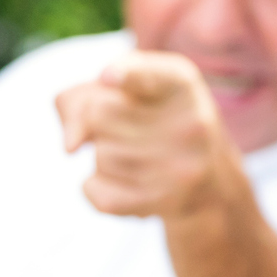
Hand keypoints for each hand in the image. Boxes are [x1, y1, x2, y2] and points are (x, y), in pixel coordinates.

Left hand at [55, 51, 244, 218]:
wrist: (205, 178)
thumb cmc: (152, 120)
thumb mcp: (126, 91)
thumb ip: (83, 98)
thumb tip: (71, 146)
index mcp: (179, 82)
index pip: (146, 75)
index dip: (125, 75)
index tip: (106, 77)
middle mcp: (191, 122)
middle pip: (100, 113)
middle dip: (97, 122)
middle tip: (123, 128)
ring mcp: (183, 166)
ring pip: (102, 156)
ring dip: (103, 156)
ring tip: (132, 155)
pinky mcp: (168, 201)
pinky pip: (101, 193)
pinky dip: (95, 187)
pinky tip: (118, 181)